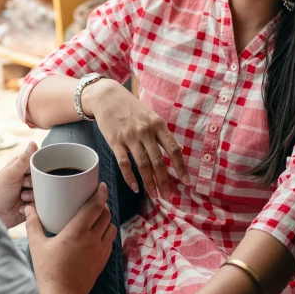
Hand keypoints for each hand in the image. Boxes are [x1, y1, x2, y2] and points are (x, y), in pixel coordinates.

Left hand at [0, 141, 36, 228]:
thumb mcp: (11, 173)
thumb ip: (24, 159)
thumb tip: (33, 142)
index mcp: (22, 165)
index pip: (38, 161)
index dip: (37, 168)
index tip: (28, 173)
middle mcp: (28, 176)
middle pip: (43, 176)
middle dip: (34, 183)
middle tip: (23, 186)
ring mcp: (31, 190)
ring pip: (44, 190)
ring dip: (33, 195)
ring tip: (21, 197)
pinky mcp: (33, 203)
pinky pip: (42, 202)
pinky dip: (32, 205)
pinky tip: (22, 206)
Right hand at [26, 183, 116, 293]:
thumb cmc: (48, 271)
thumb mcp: (37, 246)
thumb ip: (33, 224)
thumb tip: (28, 208)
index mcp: (77, 231)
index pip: (95, 206)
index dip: (101, 193)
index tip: (101, 185)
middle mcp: (92, 239)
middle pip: (106, 214)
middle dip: (103, 204)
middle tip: (95, 200)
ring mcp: (100, 251)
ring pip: (111, 227)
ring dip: (106, 219)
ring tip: (96, 217)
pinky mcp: (102, 261)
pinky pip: (110, 242)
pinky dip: (107, 234)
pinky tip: (97, 235)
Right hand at [82, 79, 189, 198]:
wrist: (107, 97)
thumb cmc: (132, 108)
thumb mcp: (152, 116)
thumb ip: (163, 134)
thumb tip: (179, 149)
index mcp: (158, 125)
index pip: (173, 149)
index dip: (181, 167)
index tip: (186, 182)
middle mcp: (146, 131)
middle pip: (158, 161)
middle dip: (164, 181)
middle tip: (168, 196)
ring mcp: (130, 137)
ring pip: (142, 165)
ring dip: (149, 183)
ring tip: (155, 195)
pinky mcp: (115, 141)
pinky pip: (124, 163)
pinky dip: (130, 178)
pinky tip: (135, 188)